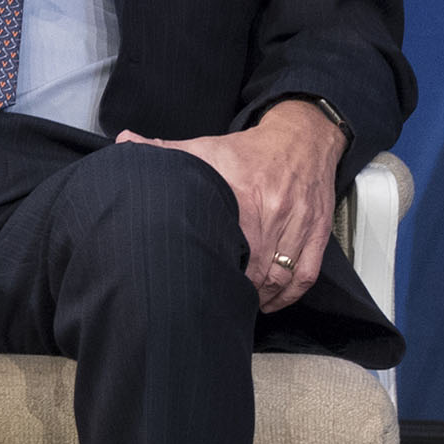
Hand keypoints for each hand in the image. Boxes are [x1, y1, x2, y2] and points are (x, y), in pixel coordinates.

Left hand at [116, 101, 346, 312]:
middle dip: (239, 289)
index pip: (232, 244)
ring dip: (262, 297)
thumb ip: (164, 150)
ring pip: (283, 275)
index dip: (216, 269)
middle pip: (258, 268)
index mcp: (245, 195)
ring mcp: (300, 225)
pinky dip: (290, 294)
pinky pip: (308, 274)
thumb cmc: (250, 149)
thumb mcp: (206, 147)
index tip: (200, 282)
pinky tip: (272, 301)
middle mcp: (275, 213)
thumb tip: (124, 143)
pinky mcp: (318, 232)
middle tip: (218, 299)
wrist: (302, 138)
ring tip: (242, 305)